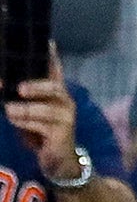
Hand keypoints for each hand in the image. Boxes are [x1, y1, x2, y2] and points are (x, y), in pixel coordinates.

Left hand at [5, 43, 79, 181]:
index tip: (48, 42)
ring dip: (24, 109)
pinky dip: (24, 122)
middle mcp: (64, 101)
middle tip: (19, 88)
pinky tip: (14, 120)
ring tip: (9, 109)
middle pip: (54, 87)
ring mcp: (65, 117)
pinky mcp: (62, 132)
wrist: (57, 159)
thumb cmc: (40, 131)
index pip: (55, 70)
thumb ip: (18, 98)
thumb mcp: (28, 111)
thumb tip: (0, 82)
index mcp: (56, 92)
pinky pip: (41, 125)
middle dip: (37, 86)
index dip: (52, 57)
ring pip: (45, 109)